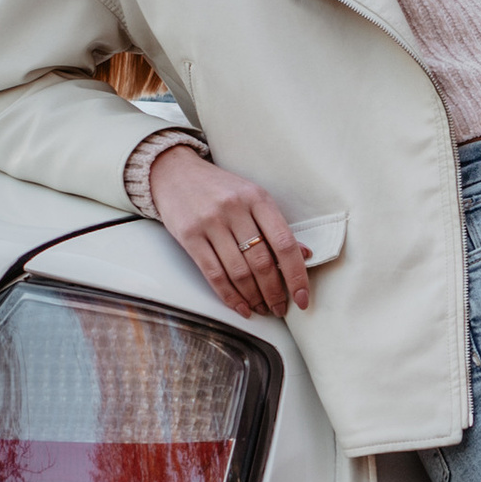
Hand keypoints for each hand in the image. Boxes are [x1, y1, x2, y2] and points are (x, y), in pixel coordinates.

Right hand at [150, 149, 312, 317]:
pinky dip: (230, 296)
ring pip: (238, 272)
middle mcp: (235, 209)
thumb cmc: (220, 189)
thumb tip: (305, 255)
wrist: (175, 173)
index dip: (297, 275)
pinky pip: (214, 274)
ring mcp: (210, 222)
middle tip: (279, 308)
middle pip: (262, 262)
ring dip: (254, 297)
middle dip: (274, 292)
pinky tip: (241, 306)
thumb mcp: (252, 197)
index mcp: (258, 198)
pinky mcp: (189, 235)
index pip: (284, 243)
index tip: (302, 298)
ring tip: (262, 308)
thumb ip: (276, 226)